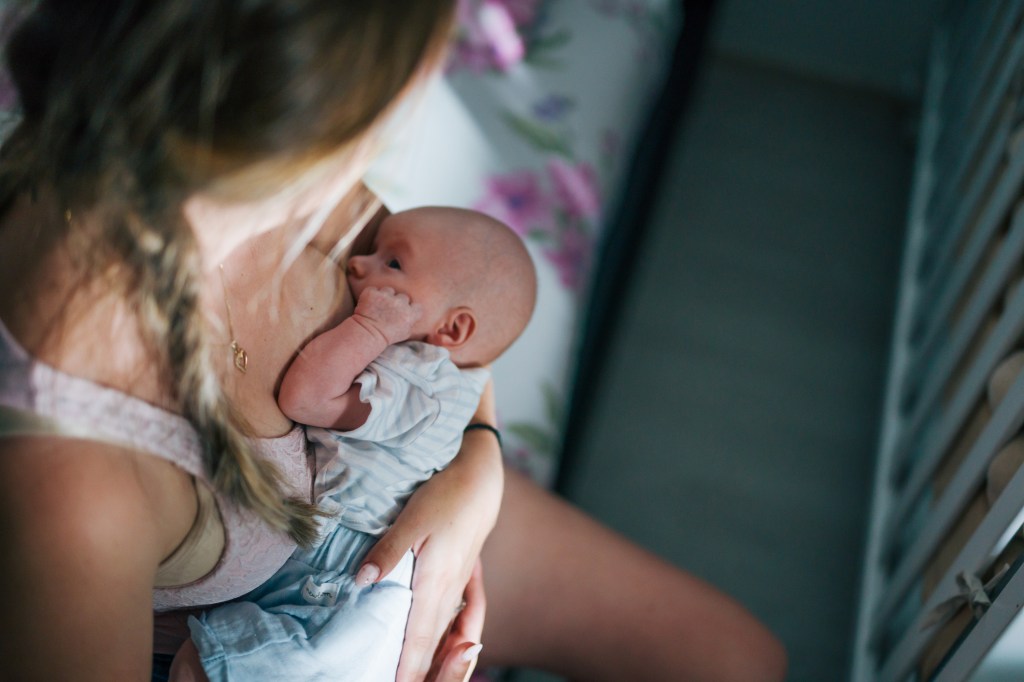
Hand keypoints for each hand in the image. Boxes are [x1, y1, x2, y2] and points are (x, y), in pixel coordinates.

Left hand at [352, 286, 421, 345]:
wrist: (366, 334)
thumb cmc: (386, 336)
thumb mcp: (404, 333)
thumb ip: (411, 322)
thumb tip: (413, 314)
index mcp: (409, 314)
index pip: (417, 306)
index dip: (411, 309)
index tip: (404, 313)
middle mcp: (399, 303)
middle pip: (403, 297)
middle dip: (398, 302)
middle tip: (389, 311)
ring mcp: (385, 296)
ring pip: (389, 290)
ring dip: (385, 296)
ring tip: (378, 307)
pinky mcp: (373, 293)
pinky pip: (374, 290)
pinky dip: (371, 296)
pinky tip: (369, 304)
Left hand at [356, 380, 501, 680]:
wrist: (481, 482)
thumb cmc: (445, 497)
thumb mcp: (411, 519)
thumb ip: (388, 552)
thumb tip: (362, 581)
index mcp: (434, 584)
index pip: (417, 640)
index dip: (407, 669)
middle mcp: (449, 592)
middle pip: (432, 645)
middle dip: (418, 671)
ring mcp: (459, 586)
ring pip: (446, 635)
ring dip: (434, 660)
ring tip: (418, 674)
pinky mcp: (463, 577)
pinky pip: (462, 619)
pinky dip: (455, 638)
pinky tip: (453, 646)